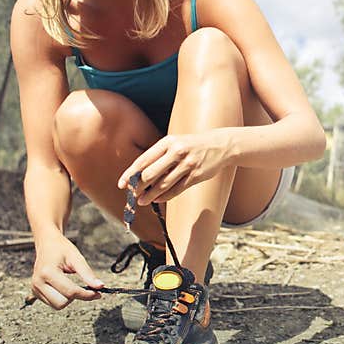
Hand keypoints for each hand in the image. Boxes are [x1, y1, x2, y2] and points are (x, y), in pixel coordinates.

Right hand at [31, 235, 103, 309]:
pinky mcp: (35, 292)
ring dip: (68, 299)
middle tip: (84, 288)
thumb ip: (88, 274)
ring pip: (57, 306)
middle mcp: (38, 282)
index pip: (70, 292)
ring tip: (72, 286)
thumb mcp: (77, 258)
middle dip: (76, 297)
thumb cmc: (61, 249)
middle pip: (62, 303)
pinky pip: (52, 303)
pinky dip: (62, 298)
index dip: (87, 294)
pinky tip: (64, 287)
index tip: (98, 293)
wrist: (47, 244)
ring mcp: (35, 288)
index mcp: (47, 272)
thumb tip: (100, 286)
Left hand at [117, 129, 233, 204]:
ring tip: (141, 201)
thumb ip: (159, 156)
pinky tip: (157, 199)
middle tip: (131, 194)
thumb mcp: (175, 143)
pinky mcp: (196, 176)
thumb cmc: (193, 145)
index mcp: (168, 142)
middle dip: (138, 186)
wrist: (221, 145)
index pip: (143, 160)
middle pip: (151, 174)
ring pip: (163, 184)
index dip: (130, 174)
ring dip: (150, 195)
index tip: (122, 184)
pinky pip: (177, 189)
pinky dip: (165, 196)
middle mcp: (177, 152)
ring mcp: (187, 164)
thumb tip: (139, 174)